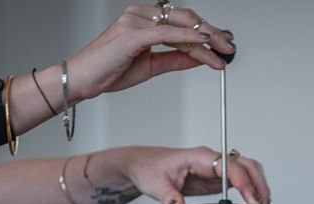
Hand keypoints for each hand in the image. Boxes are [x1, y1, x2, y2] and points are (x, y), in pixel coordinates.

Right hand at [67, 4, 235, 100]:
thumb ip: (176, 59)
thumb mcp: (152, 66)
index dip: (207, 32)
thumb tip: (200, 57)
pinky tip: (204, 47)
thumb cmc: (110, 71)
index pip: (183, 21)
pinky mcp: (133, 33)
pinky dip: (189, 41)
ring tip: (223, 52)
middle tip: (230, 47)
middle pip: (185, 19)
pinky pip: (168, 35)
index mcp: (145, 18)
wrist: (83, 80)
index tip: (224, 43)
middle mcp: (141, 13)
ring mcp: (136, 20)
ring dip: (206, 39)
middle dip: (212, 34)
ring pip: (180, 26)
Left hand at [117, 146, 270, 203]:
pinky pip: (240, 180)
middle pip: (247, 165)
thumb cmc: (150, 169)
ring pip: (248, 171)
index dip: (245, 183)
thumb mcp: (155, 184)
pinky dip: (252, 190)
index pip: (230, 166)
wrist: (144, 166)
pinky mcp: (216, 177)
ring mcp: (216, 168)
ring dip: (259, 186)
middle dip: (259, 184)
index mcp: (200, 156)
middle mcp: (212, 160)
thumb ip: (168, 196)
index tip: (253, 200)